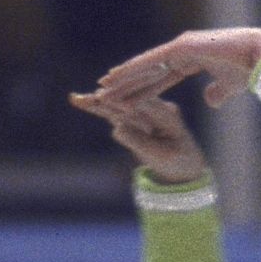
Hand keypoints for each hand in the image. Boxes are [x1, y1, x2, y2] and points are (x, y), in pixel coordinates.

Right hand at [68, 84, 206, 179]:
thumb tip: (116, 128)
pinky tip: (78, 100)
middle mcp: (155, 107)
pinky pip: (113, 111)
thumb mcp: (161, 157)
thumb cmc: (177, 162)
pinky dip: (97, 108)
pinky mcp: (132, 115)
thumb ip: (139, 142)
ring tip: (76, 98)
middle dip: (107, 98)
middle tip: (89, 96)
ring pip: (117, 105)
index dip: (124, 101)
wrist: (184, 165)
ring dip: (97, 101)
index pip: (143, 105)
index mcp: (168, 114)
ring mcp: (143, 110)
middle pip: (128, 101)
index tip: (106, 99)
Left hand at [85, 26, 260, 114]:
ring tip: (103, 86)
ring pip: (146, 65)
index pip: (161, 76)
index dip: (144, 87)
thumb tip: (208, 100)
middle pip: (148, 70)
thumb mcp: (228, 87)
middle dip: (127, 83)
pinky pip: (152, 62)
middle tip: (105, 91)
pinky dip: (133, 69)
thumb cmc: (249, 70)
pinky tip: (116, 76)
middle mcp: (182, 50)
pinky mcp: (182, 48)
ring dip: (123, 76)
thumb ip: (217, 93)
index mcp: (192, 59)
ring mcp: (180, 47)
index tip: (128, 97)